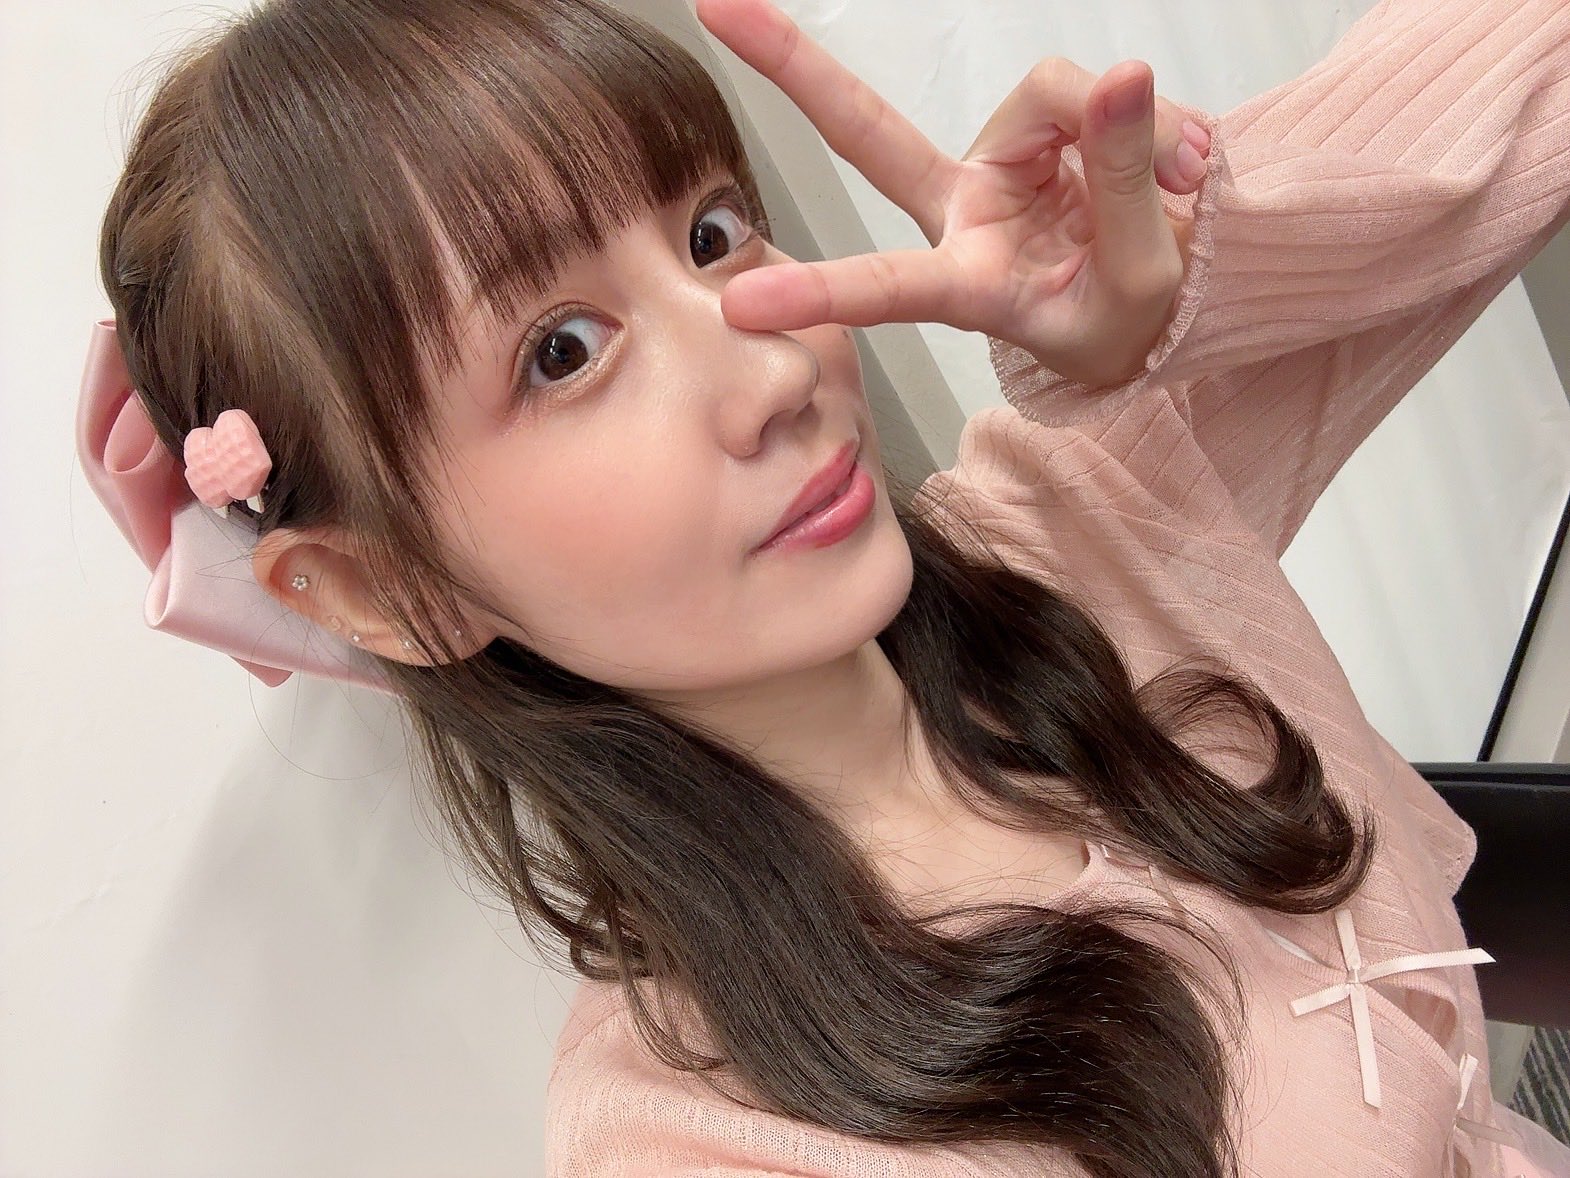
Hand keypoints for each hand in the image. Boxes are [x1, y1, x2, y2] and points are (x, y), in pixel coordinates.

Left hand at [695, 0, 1211, 388]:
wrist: (1164, 307)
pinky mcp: (1040, 129)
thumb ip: (1126, 186)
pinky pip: (1091, 89)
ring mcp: (998, 164)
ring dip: (1133, 130)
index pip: (890, 285)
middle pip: (872, 130)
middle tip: (717, 7)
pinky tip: (1186, 163)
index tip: (740, 305)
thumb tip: (1120, 75)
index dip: (821, 291)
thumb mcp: (1140, 277)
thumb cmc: (1129, 320)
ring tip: (1189, 180)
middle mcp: (962, 212)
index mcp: (970, 284)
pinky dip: (1151, 119)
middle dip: (796, 68)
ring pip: (1049, 93)